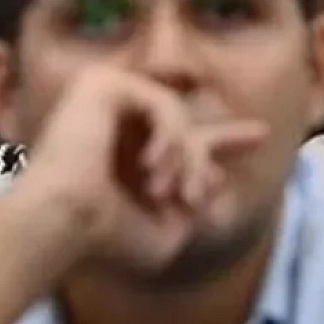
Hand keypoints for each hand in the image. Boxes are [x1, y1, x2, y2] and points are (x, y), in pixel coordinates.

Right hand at [13, 67, 268, 271]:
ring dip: (188, 157)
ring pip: (178, 115)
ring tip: (174, 192)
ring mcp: (102, 99)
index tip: (260, 135)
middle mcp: (112, 124)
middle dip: (224, 136)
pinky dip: (170, 136)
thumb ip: (192, 209)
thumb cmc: (104, 240)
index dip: (221, 140)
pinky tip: (154, 168)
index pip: (179, 140)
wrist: (62, 224)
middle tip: (257, 139)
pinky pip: (163, 102)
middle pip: (183, 118)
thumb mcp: (165, 231)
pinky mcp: (99, 84)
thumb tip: (216, 180)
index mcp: (123, 157)